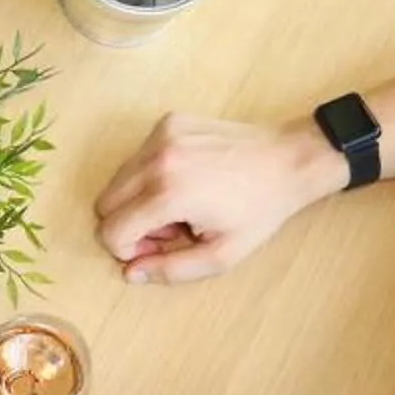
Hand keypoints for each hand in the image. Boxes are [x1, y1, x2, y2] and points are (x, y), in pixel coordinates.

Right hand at [95, 114, 341, 284]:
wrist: (289, 160)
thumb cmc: (260, 209)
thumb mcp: (221, 255)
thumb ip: (170, 270)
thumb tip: (130, 272)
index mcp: (168, 194)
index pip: (110, 230)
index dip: (128, 249)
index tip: (161, 247)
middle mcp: (156, 158)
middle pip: (105, 203)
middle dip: (130, 223)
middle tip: (172, 227)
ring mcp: (161, 135)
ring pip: (118, 180)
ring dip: (140, 199)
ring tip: (182, 203)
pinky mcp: (168, 122)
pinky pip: (137, 157)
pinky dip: (152, 174)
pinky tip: (188, 179)